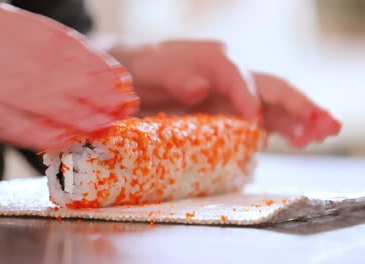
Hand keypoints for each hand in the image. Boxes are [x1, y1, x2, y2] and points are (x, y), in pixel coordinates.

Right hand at [0, 3, 137, 150]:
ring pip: (46, 99)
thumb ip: (24, 48)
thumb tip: (70, 70)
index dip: (95, 62)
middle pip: (61, 71)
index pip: (62, 42)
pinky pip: (17, 125)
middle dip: (97, 91)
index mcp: (5, 23)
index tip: (117, 77)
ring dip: (81, 115)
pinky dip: (45, 133)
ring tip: (107, 125)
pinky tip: (68, 141)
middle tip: (124, 104)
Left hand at [112, 40, 339, 146]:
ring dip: (299, 118)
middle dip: (297, 105)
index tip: (254, 122)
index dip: (248, 98)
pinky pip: (263, 116)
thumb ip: (175, 78)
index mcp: (211, 58)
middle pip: (270, 85)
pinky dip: (282, 127)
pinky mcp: (232, 107)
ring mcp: (233, 91)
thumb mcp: (151, 71)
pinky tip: (301, 139)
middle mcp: (230, 73)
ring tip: (325, 132)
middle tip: (324, 123)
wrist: (137, 71)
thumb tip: (200, 87)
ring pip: (273, 103)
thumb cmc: (145, 69)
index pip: (237, 76)